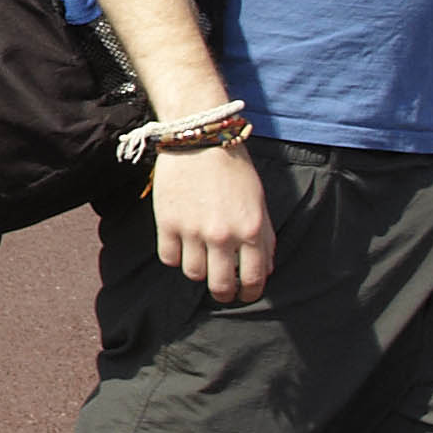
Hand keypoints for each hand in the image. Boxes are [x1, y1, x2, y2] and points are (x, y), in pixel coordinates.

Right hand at [150, 140, 274, 306]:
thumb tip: (265, 268)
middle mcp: (223, 235)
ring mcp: (193, 231)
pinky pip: (169, 258)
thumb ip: (265, 237)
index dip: (251, 293)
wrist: (199, 138)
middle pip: (221, 286)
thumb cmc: (234, 169)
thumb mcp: (259, 201)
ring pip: (194, 274)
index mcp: (251, 229)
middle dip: (224, 293)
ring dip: (199, 271)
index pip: (254, 279)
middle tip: (222, 290)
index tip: (246, 294)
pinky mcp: (167, 223)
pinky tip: (182, 245)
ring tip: (201, 260)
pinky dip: (176, 256)